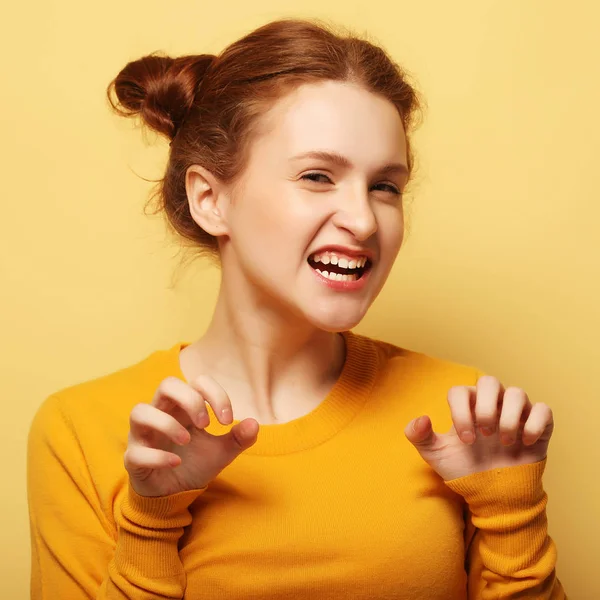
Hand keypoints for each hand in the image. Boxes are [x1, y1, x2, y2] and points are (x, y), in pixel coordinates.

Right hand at [124, 375, 259, 496]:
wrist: (174, 494)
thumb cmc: (195, 463)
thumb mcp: (222, 452)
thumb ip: (238, 438)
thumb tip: (254, 424)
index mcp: (183, 407)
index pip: (197, 382)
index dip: (214, 394)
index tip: (227, 420)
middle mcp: (161, 414)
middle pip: (166, 385)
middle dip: (189, 400)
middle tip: (205, 424)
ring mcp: (143, 435)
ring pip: (140, 411)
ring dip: (166, 423)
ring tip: (187, 440)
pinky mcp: (133, 459)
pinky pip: (135, 452)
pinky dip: (156, 456)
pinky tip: (175, 463)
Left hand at [404, 375, 553, 480]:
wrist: (492, 493)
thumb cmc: (463, 468)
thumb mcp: (436, 455)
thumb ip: (419, 436)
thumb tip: (421, 419)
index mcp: (468, 406)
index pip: (461, 391)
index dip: (460, 412)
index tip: (465, 439)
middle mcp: (492, 404)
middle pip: (490, 382)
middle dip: (485, 407)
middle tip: (484, 435)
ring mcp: (516, 413)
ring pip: (517, 392)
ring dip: (509, 416)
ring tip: (503, 441)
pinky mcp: (539, 426)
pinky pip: (543, 409)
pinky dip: (535, 423)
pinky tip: (525, 442)